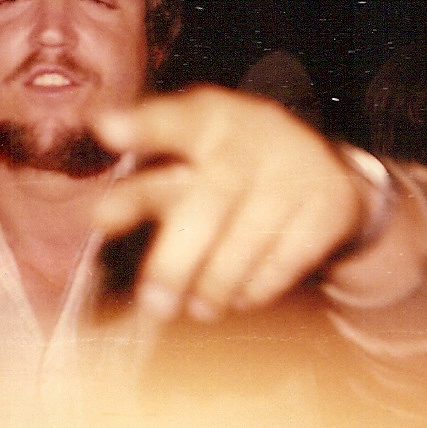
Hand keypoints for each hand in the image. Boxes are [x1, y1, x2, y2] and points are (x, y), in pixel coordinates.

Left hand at [91, 85, 367, 322]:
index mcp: (206, 117)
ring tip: (196, 309)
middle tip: (154, 306)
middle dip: (176, 260)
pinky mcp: (329, 204)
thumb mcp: (187, 168)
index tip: (106, 130)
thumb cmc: (226, 171)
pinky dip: (256, 286)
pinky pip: (286, 259)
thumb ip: (142, 189)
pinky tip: (240, 297)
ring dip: (215, 284)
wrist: (325, 171)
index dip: (143, 126)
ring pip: (247, 238)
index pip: (172, 119)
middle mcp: (251, 135)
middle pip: (208, 200)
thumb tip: (97, 218)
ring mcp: (295, 167)